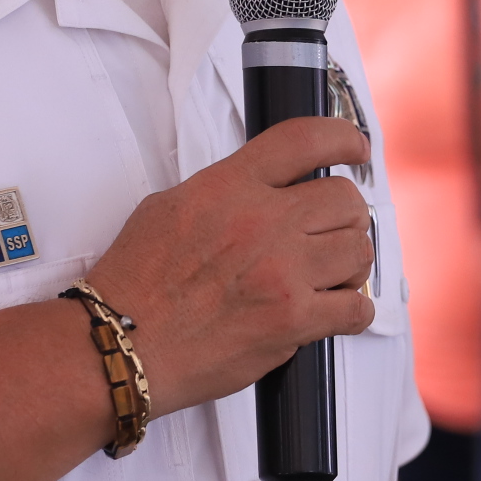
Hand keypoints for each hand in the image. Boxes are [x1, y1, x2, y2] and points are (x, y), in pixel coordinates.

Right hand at [82, 116, 374, 415]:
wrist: (121, 343)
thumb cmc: (136, 283)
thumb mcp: (168, 207)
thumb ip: (222, 191)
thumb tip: (259, 189)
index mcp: (229, 187)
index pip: (303, 140)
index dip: (341, 137)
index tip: (354, 146)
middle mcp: (262, 222)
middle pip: (345, 198)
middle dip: (347, 213)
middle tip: (334, 228)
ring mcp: (281, 273)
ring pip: (358, 250)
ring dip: (350, 262)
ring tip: (330, 273)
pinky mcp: (291, 322)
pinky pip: (356, 307)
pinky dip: (353, 309)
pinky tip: (334, 309)